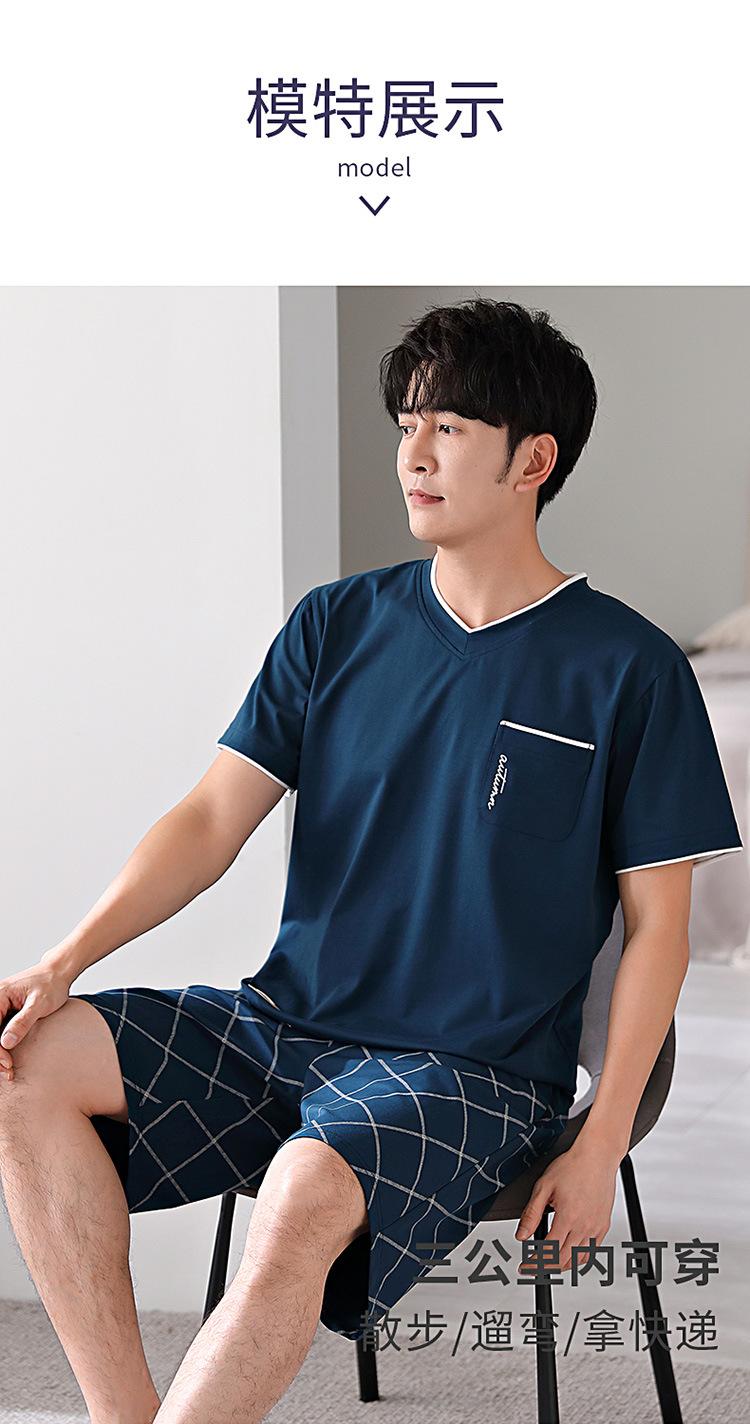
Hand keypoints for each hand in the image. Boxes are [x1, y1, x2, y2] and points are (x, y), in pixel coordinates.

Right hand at [0, 961, 73, 1077]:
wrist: (59, 973)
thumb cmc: (51, 984)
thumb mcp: (40, 1003)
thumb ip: (23, 1022)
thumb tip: (5, 1042)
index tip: (7, 1063)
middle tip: (8, 1071)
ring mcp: (0, 1007)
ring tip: (9, 1069)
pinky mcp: (6, 1013)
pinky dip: (3, 1046)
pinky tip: (9, 1059)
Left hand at [514, 1136, 619, 1273]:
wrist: (597, 1156)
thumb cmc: (572, 1166)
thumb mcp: (544, 1187)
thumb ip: (532, 1214)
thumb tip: (521, 1235)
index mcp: (567, 1217)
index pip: (548, 1251)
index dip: (534, 1263)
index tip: (525, 1267)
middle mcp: (584, 1226)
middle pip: (563, 1260)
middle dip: (545, 1266)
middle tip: (534, 1266)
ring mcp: (596, 1227)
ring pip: (579, 1259)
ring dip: (562, 1265)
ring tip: (549, 1262)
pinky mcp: (604, 1225)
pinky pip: (592, 1250)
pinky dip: (580, 1258)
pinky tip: (570, 1253)